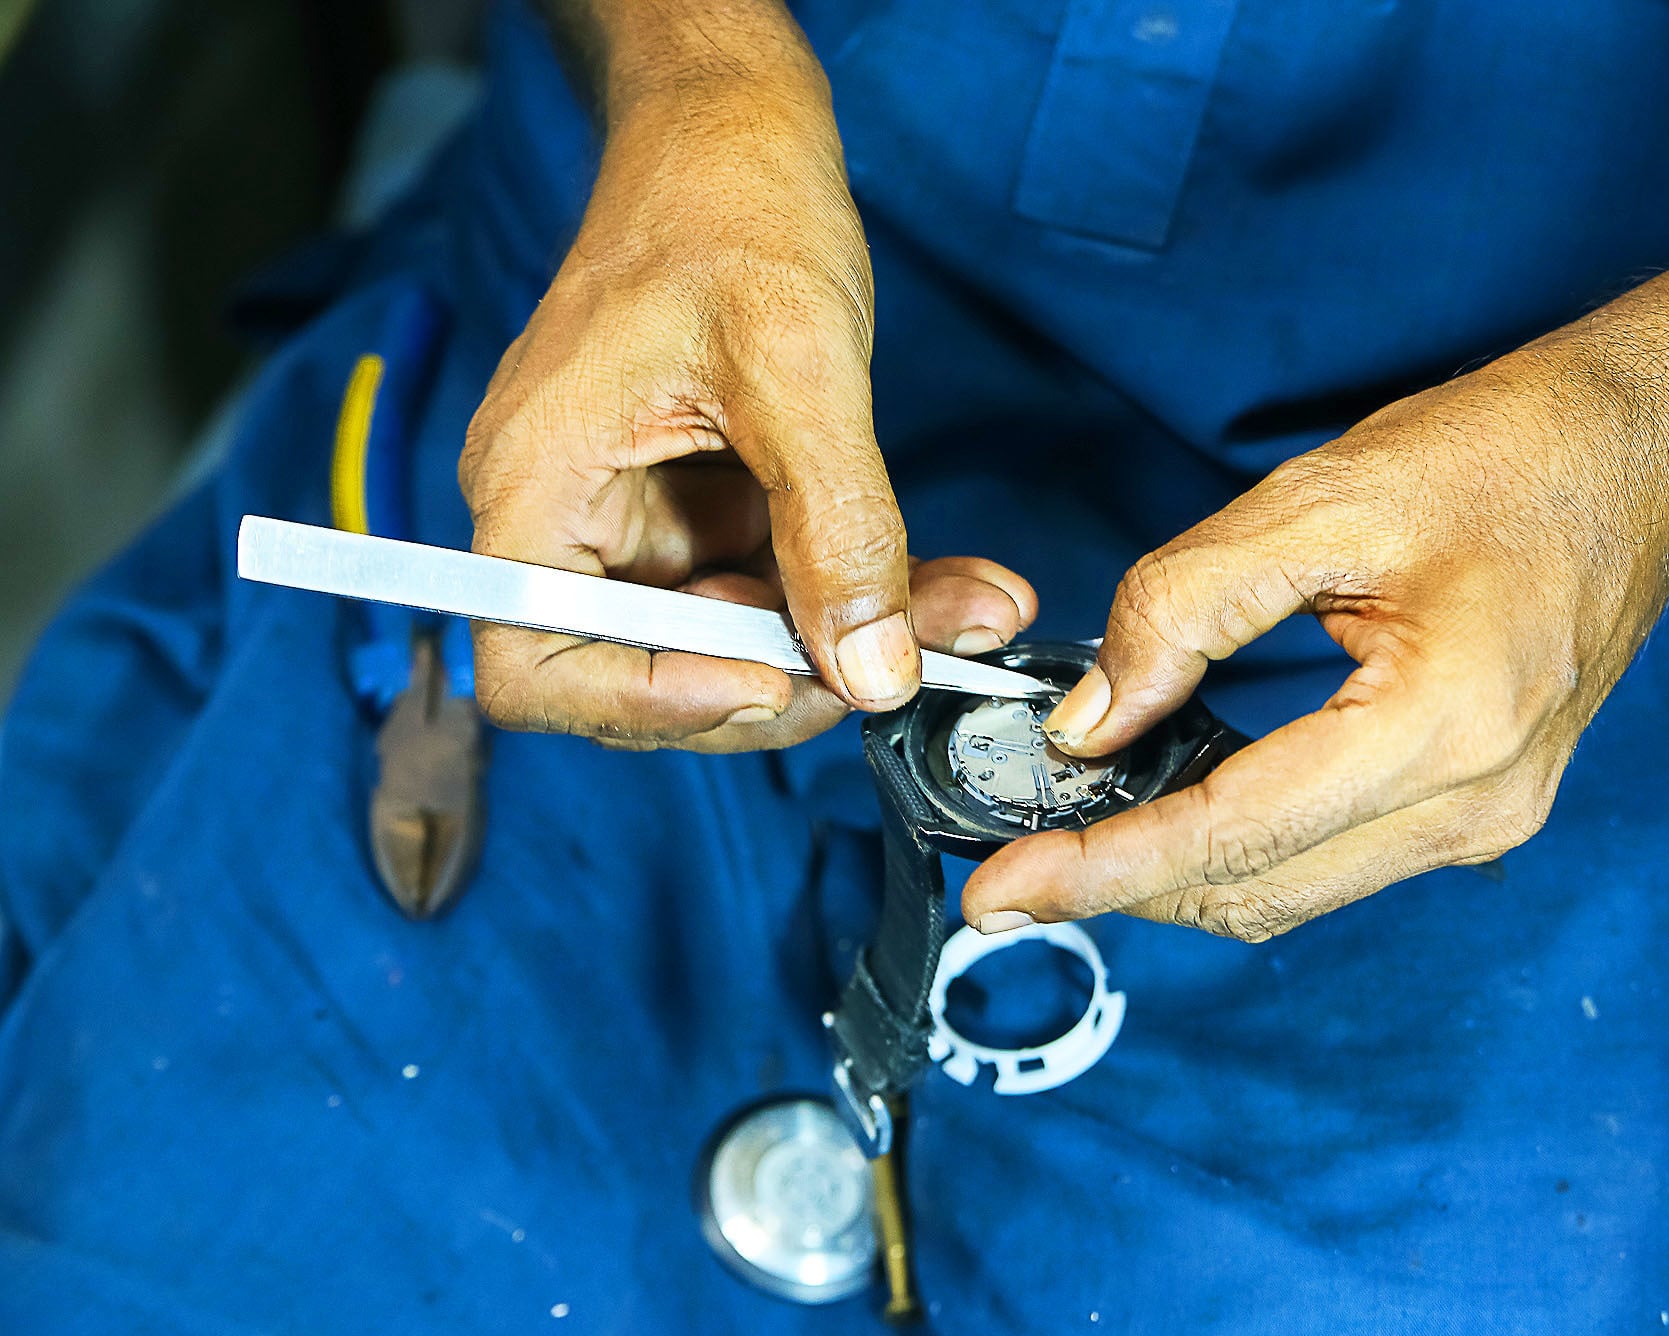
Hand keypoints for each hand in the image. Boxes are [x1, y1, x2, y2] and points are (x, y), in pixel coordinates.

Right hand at [459, 30, 1032, 750]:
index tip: (779, 682)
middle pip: (650, 674)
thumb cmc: (730, 206)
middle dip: (790, 678)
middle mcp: (569, 520)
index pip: (538, 670)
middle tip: (908, 662)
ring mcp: (639, 521)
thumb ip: (836, 528)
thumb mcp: (797, 366)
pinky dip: (858, 598)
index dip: (651, 703)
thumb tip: (874, 673)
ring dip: (848, 645)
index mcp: (535, 486)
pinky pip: (775, 589)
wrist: (736, 131)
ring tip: (964, 614)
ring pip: (733, 642)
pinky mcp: (703, 511)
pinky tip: (946, 586)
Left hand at [961, 355, 1668, 939]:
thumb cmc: (1511, 455)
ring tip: (1079, 840)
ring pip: (1292, 891)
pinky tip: (1180, 804)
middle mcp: (1476, 805)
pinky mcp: (1483, 804)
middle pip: (1257, 893)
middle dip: (1126, 890)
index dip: (1104, 869)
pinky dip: (1245, 848)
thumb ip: (1186, 607)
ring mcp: (1490, 818)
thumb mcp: (1324, 498)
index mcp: (1444, 730)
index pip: (1232, 837)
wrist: (1645, 453)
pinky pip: (1335, 859)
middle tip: (1014, 874)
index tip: (1005, 892)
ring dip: (1182, 876)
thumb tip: (1090, 718)